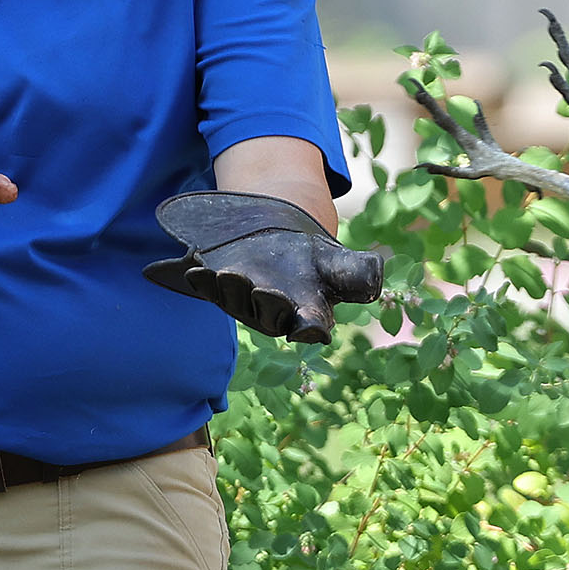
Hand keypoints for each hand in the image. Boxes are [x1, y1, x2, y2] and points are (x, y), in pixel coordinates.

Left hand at [144, 190, 385, 343]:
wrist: (277, 240)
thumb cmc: (313, 260)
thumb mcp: (341, 263)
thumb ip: (359, 274)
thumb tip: (377, 278)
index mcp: (307, 312)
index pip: (311, 327)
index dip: (309, 330)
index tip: (308, 329)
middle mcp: (273, 314)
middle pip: (268, 313)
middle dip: (265, 303)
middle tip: (263, 289)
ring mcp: (243, 303)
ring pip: (235, 301)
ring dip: (229, 289)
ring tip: (227, 272)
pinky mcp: (217, 290)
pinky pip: (206, 290)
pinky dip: (198, 281)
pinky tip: (191, 270)